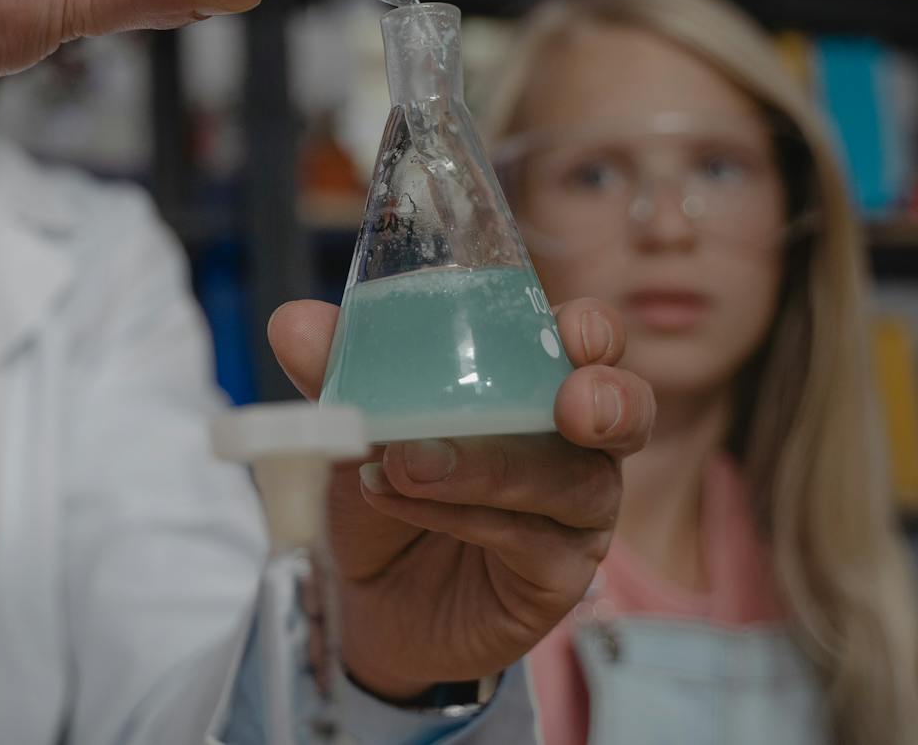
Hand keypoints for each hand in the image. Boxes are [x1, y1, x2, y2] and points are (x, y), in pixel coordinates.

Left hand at [268, 296, 654, 700]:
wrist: (364, 596)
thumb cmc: (385, 488)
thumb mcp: (355, 426)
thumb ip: (335, 373)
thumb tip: (292, 322)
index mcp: (538, 384)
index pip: (590, 346)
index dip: (593, 333)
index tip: (574, 332)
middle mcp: (574, 446)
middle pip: (625, 413)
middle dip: (609, 400)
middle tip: (572, 404)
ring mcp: (574, 516)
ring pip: (570, 482)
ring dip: (491, 467)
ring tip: (411, 461)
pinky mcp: (556, 577)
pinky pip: (529, 542)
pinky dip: (465, 517)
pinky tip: (405, 503)